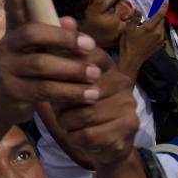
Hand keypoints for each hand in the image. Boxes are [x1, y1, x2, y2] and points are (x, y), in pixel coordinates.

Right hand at [0, 0, 100, 125]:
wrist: (0, 108)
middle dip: (64, 38)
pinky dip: (70, 92)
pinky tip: (88, 95)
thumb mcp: (39, 54)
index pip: (14, 9)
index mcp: (13, 34)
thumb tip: (69, 19)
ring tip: (95, 75)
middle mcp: (5, 47)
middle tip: (91, 46)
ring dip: (72, 69)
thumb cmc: (26, 75)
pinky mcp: (12, 92)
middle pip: (33, 34)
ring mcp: (6, 69)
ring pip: (41, 64)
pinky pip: (45, 90)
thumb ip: (54, 38)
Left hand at [53, 50, 138, 167]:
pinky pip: (89, 134)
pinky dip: (75, 137)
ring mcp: (127, 105)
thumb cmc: (79, 107)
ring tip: (67, 122)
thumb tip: (56, 35)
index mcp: (106, 66)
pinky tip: (76, 135)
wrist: (106, 142)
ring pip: (84, 114)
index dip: (62, 70)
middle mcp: (121, 82)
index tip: (50, 80)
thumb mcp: (65, 85)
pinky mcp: (127, 127)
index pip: (85, 57)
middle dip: (62, 103)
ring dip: (67, 121)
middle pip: (81, 88)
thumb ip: (58, 64)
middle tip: (59, 109)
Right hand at [119, 1, 166, 69]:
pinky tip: (150, 36)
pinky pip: (161, 35)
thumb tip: (139, 9)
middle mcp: (158, 33)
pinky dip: (157, 32)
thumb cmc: (128, 44)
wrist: (132, 60)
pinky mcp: (160, 45)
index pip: (160, 14)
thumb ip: (135, 18)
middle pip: (161, 21)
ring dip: (157, 25)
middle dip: (158, 16)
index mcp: (150, 27)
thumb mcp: (128, 30)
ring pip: (162, 28)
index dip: (163, 7)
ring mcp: (160, 40)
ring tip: (147, 27)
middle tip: (150, 16)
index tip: (166, 1)